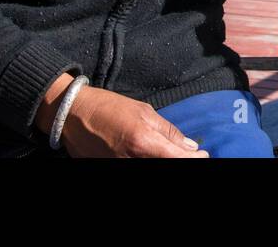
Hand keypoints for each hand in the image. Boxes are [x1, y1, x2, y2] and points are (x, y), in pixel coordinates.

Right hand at [36, 75, 207, 157]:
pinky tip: (153, 155)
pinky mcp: (109, 170)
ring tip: (170, 152)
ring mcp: (119, 167)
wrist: (73, 115)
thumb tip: (190, 147)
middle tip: (190, 155)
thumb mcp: (144, 112)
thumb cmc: (109, 108)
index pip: (179, 159)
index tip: (204, 155)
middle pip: (167, 165)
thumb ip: (168, 131)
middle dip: (180, 160)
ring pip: (153, 167)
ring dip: (166, 161)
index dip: (195, 159)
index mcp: (144, 143)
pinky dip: (149, 162)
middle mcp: (133, 161)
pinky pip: (135, 168)